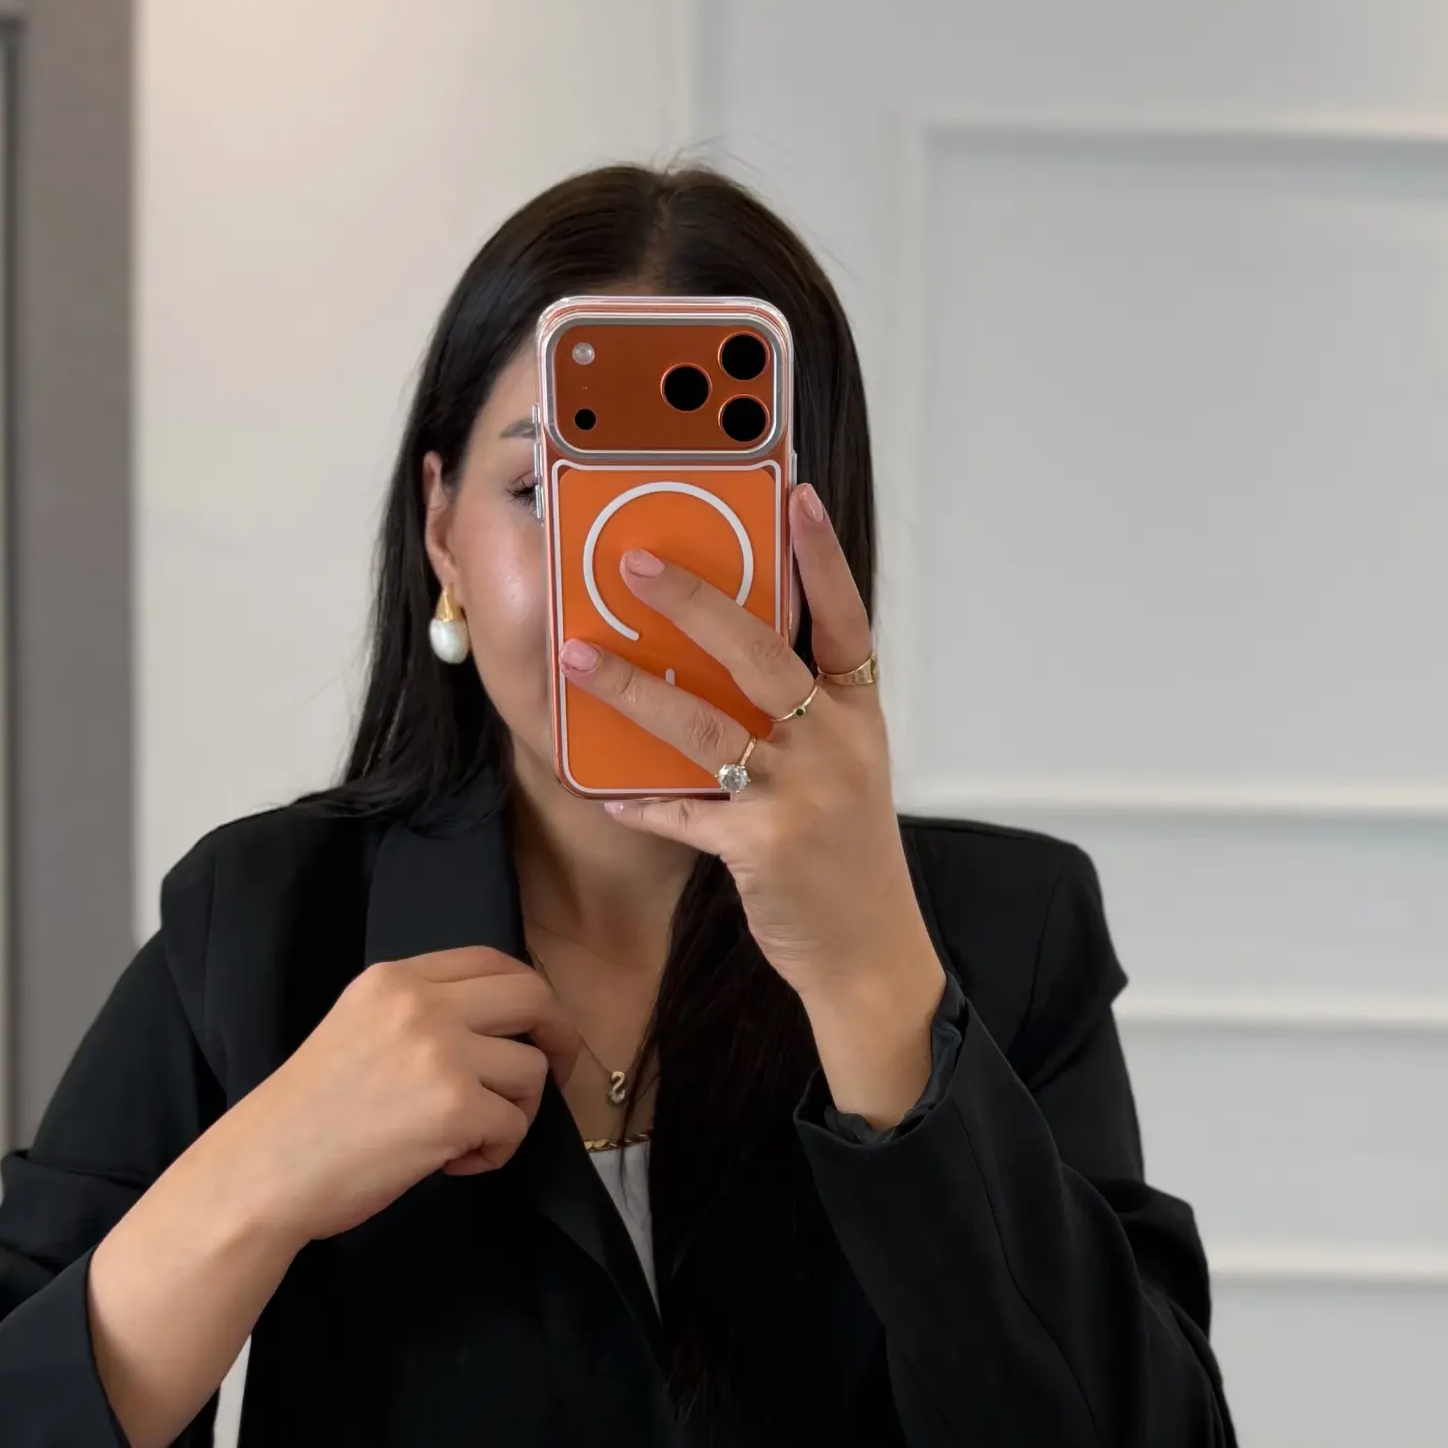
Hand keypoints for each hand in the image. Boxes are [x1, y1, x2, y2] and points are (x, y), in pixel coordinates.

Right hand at [229, 945, 582, 1244]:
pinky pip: (515, 1126)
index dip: (528, 997)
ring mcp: (441, 1053)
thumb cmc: (304, 1118)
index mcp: (393, 980)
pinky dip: (494, 1154)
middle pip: (533, 997)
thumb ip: (416, 1017)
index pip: (491, 960)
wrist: (263, 1171)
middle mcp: (421, 1005)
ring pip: (531, 1070)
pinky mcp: (455, 1107)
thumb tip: (495, 1031)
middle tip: (553, 1075)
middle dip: (558, 1036)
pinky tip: (450, 1164)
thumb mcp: (354, 1031)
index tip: (535, 1030)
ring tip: (466, 1139)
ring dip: (515, 1112)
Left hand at [560, 483, 945, 1121]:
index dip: (822, 557)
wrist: (870, 951)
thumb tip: (723, 657)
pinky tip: (600, 788)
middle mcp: (833, 742)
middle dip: (692, 601)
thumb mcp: (846, 769)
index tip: (796, 496)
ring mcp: (799, 793)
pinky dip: (639, 801)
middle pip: (758, 653)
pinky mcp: (762, 846)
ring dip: (633, 688)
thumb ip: (801, 713)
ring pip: (704, 725)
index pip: (843, 618)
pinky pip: (683, 812)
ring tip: (577, 656)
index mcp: (857, 713)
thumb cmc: (847, 855)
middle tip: (634, 561)